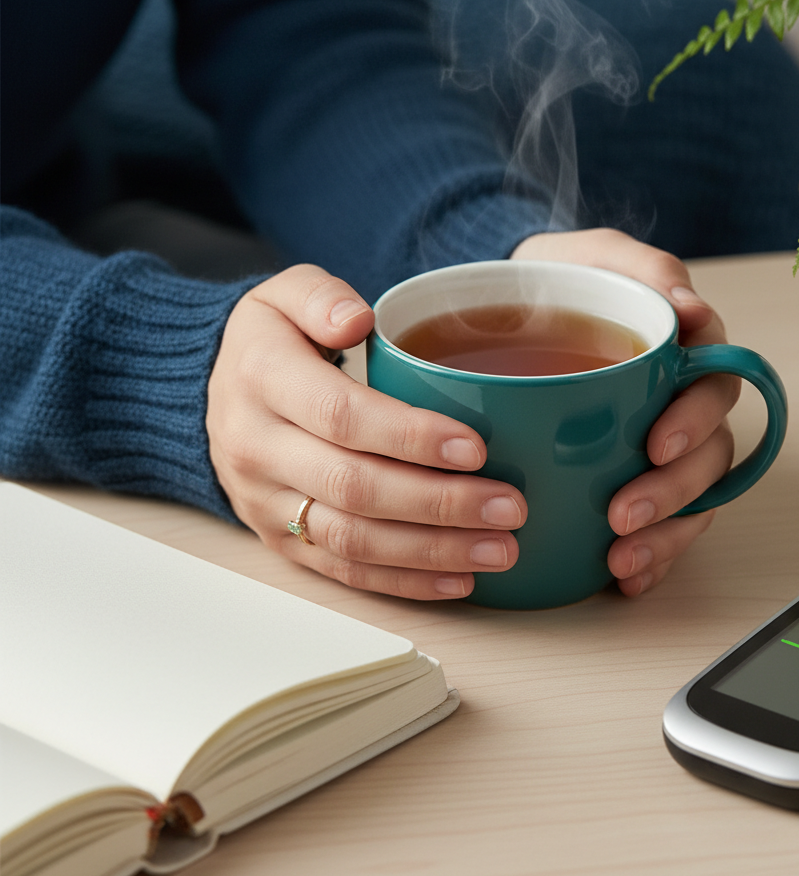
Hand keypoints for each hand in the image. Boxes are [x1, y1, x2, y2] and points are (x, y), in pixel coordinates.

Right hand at [207, 264, 526, 599]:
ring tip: (500, 549)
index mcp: (263, 379)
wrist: (212, 394)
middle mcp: (258, 448)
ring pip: (353, 540)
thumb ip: (319, 295)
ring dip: (432, 550)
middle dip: (440, 503)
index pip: (341, 415)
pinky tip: (458, 579)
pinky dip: (404, 581)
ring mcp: (267, 502)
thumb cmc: (272, 343)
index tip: (475, 448)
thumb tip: (355, 320)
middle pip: (355, 487)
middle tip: (509, 507)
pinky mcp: (280, 539)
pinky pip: (343, 570)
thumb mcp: (283, 294)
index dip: (410, 437)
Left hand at [511, 228, 738, 596]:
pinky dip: (652, 554)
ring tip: (622, 557)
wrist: (510, 306)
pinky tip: (624, 578)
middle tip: (624, 515)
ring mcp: (661, 445)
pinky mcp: (631, 475)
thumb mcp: (596, 255)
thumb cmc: (560, 277)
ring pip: (693, 496)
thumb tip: (687, 308)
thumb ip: (642, 269)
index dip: (696, 420)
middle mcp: (682, 403)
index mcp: (685, 353)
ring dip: (666, 532)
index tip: (656, 444)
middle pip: (709, 453)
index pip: (715, 385)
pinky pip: (661, 521)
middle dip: (674, 491)